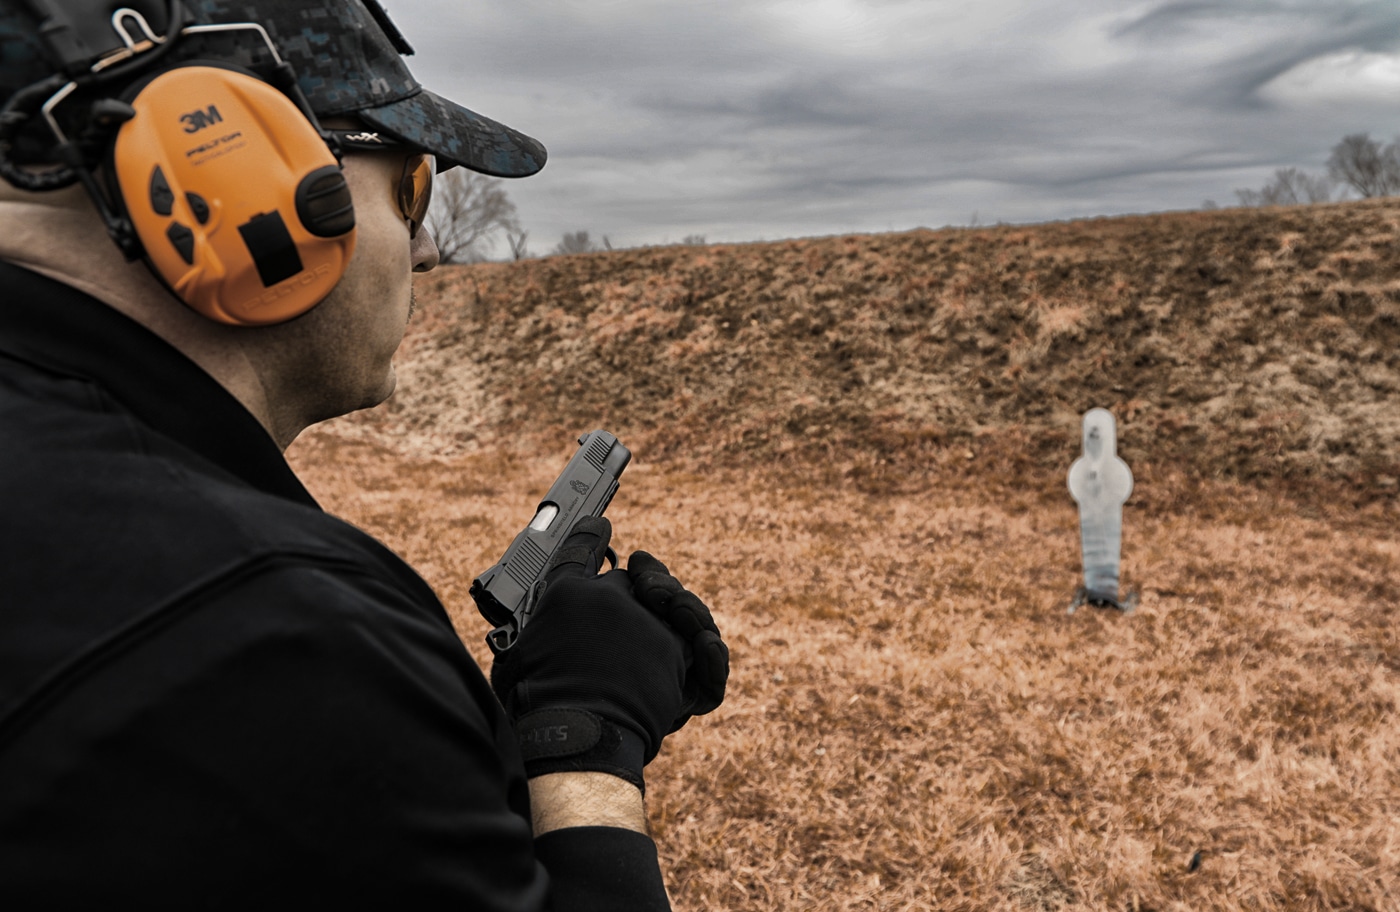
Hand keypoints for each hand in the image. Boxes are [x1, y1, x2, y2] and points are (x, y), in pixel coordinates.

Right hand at [490, 516, 727, 789]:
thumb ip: (537, 633)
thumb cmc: (538, 708)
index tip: (600, 525)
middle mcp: (611, 598)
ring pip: (672, 601)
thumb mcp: (520, 657)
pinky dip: (705, 650)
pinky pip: (700, 644)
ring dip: (676, 605)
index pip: (578, 551)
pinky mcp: (678, 650)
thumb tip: (540, 632)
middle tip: (644, 586)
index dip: (590, 536)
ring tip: (674, 609)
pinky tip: (704, 644)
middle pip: (631, 580)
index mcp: (566, 595)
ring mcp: (648, 621)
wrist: (577, 738)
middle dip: (639, 582)